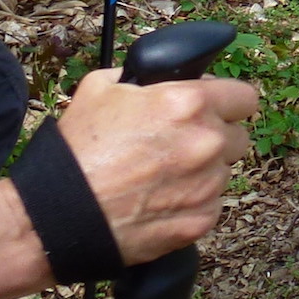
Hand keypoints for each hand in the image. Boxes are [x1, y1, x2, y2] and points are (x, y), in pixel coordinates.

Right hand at [58, 68, 258, 265]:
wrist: (53, 216)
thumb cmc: (76, 152)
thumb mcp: (101, 89)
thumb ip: (144, 78)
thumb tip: (161, 77)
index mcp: (189, 103)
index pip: (245, 97)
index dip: (229, 102)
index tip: (216, 109)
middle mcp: (206, 142)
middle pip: (238, 136)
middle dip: (215, 138)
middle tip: (181, 146)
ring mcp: (207, 184)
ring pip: (224, 172)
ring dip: (203, 172)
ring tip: (162, 177)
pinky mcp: (201, 220)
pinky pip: (211, 205)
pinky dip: (193, 204)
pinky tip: (160, 202)